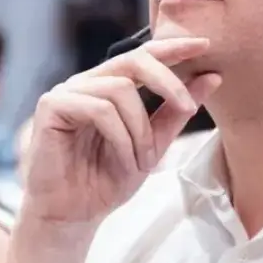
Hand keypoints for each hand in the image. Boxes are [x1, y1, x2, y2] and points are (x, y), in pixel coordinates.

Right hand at [21, 37, 221, 223]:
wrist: (71, 216)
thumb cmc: (105, 180)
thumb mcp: (153, 144)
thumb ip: (176, 112)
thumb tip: (212, 76)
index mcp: (109, 86)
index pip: (143, 54)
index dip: (173, 46)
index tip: (204, 45)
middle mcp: (87, 82)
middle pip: (133, 60)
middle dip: (167, 82)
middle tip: (188, 108)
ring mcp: (67, 92)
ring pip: (120, 89)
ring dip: (141, 129)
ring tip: (144, 160)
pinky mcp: (51, 107)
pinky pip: (98, 108)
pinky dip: (121, 137)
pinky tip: (126, 161)